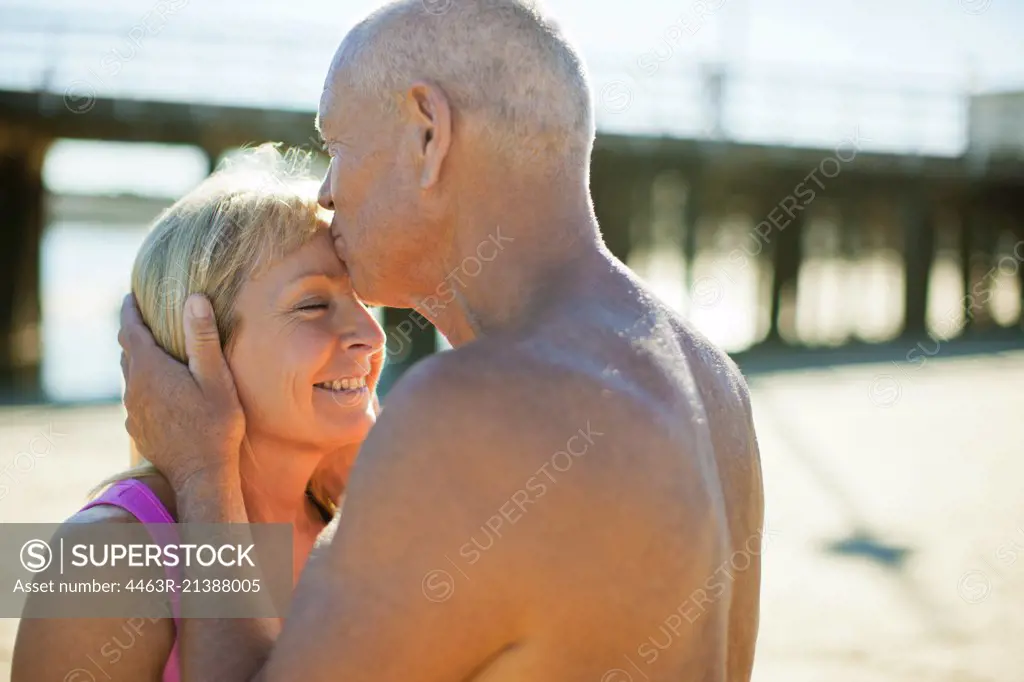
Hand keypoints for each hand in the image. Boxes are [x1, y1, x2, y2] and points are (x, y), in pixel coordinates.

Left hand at [119, 293, 245, 492]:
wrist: (201, 475)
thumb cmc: (214, 426)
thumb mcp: (215, 379)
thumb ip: (203, 338)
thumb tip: (194, 298)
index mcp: (150, 369)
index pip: (129, 329)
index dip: (129, 310)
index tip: (131, 295)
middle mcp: (134, 387)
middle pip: (127, 351)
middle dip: (135, 333)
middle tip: (148, 319)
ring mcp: (133, 410)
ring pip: (131, 376)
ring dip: (141, 360)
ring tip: (158, 353)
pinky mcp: (137, 428)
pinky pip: (137, 398)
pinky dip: (146, 385)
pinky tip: (164, 391)